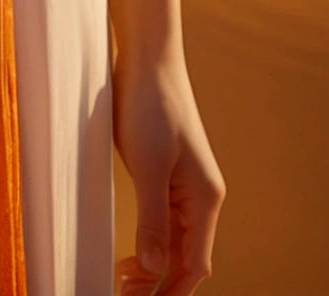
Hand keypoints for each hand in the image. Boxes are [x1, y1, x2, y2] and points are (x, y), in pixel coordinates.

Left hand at [112, 41, 223, 295]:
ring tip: (124, 279)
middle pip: (187, 258)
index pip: (194, 264)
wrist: (148, 57)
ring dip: (155, 265)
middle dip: (160, 283)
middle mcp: (202, 196)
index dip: (170, 292)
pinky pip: (167, 221)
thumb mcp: (148, 165)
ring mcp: (187, 185)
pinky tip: (133, 250)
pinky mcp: (170, 172)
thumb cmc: (150, 105)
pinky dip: (153, 242)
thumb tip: (154, 268)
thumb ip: (153, 219)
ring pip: (177, 242)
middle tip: (123, 294)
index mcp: (205, 199)